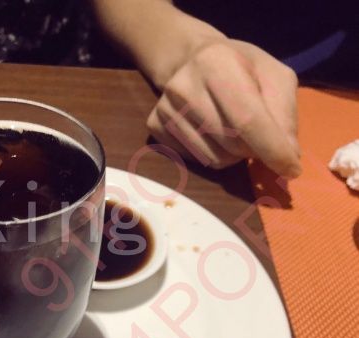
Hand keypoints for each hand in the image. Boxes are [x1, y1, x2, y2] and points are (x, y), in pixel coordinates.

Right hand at [146, 39, 301, 177]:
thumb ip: (284, 111)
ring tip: (234, 132)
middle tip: (259, 135)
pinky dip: (213, 154)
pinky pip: (194, 160)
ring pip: (213, 158)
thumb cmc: (239, 66)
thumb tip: (288, 157)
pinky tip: (212, 133)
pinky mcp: (155, 126)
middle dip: (255, 149)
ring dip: (234, 155)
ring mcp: (164, 109)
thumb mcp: (273, 75)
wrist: (189, 59)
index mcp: (216, 63)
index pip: (246, 119)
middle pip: (231, 143)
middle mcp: (183, 87)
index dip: (272, 149)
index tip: (292, 169)